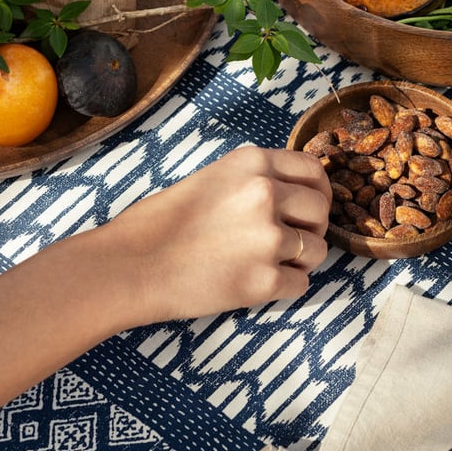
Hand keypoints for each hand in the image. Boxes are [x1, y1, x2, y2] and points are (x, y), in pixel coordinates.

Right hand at [111, 146, 331, 323]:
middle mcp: (266, 194)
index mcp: (252, 163)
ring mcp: (268, 238)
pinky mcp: (265, 281)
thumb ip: (256, 178)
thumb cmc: (161, 223)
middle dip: (312, 227)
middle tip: (289, 240)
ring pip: (318, 251)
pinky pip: (302, 285)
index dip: (318, 190)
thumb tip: (298, 192)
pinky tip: (256, 283)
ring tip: (265, 263)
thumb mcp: (212, 177)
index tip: (311, 206)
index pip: (313, 169)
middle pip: (321, 210)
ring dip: (300, 260)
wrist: (130, 265)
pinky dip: (285, 288)